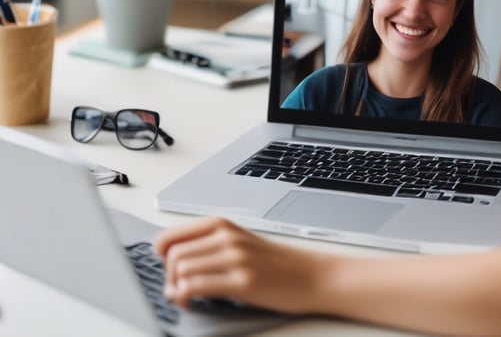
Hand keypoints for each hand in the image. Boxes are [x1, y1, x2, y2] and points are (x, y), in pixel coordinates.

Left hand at [154, 217, 326, 313]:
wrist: (311, 276)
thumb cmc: (275, 263)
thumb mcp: (239, 244)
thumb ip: (208, 247)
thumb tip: (171, 265)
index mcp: (223, 225)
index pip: (169, 236)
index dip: (162, 258)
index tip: (170, 270)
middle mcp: (227, 237)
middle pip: (172, 256)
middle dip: (168, 278)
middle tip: (179, 289)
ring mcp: (236, 258)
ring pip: (180, 271)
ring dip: (175, 290)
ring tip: (186, 297)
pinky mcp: (243, 282)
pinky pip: (195, 287)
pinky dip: (184, 298)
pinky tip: (192, 302)